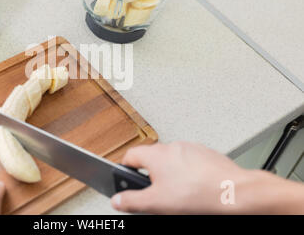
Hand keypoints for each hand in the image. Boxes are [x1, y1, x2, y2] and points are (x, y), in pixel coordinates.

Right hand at [111, 141, 303, 213]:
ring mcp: (192, 149)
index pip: (130, 155)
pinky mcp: (207, 155)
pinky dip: (189, 174)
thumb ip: (132, 201)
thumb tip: (117, 200)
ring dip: (171, 174)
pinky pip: (191, 163)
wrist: (233, 192)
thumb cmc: (198, 195)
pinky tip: (195, 189)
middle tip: (156, 193)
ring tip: (180, 193)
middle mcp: (173, 146)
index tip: (126, 178)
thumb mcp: (156, 203)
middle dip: (151, 176)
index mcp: (156, 155)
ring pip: (173, 161)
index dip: (125, 168)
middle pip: (152, 158)